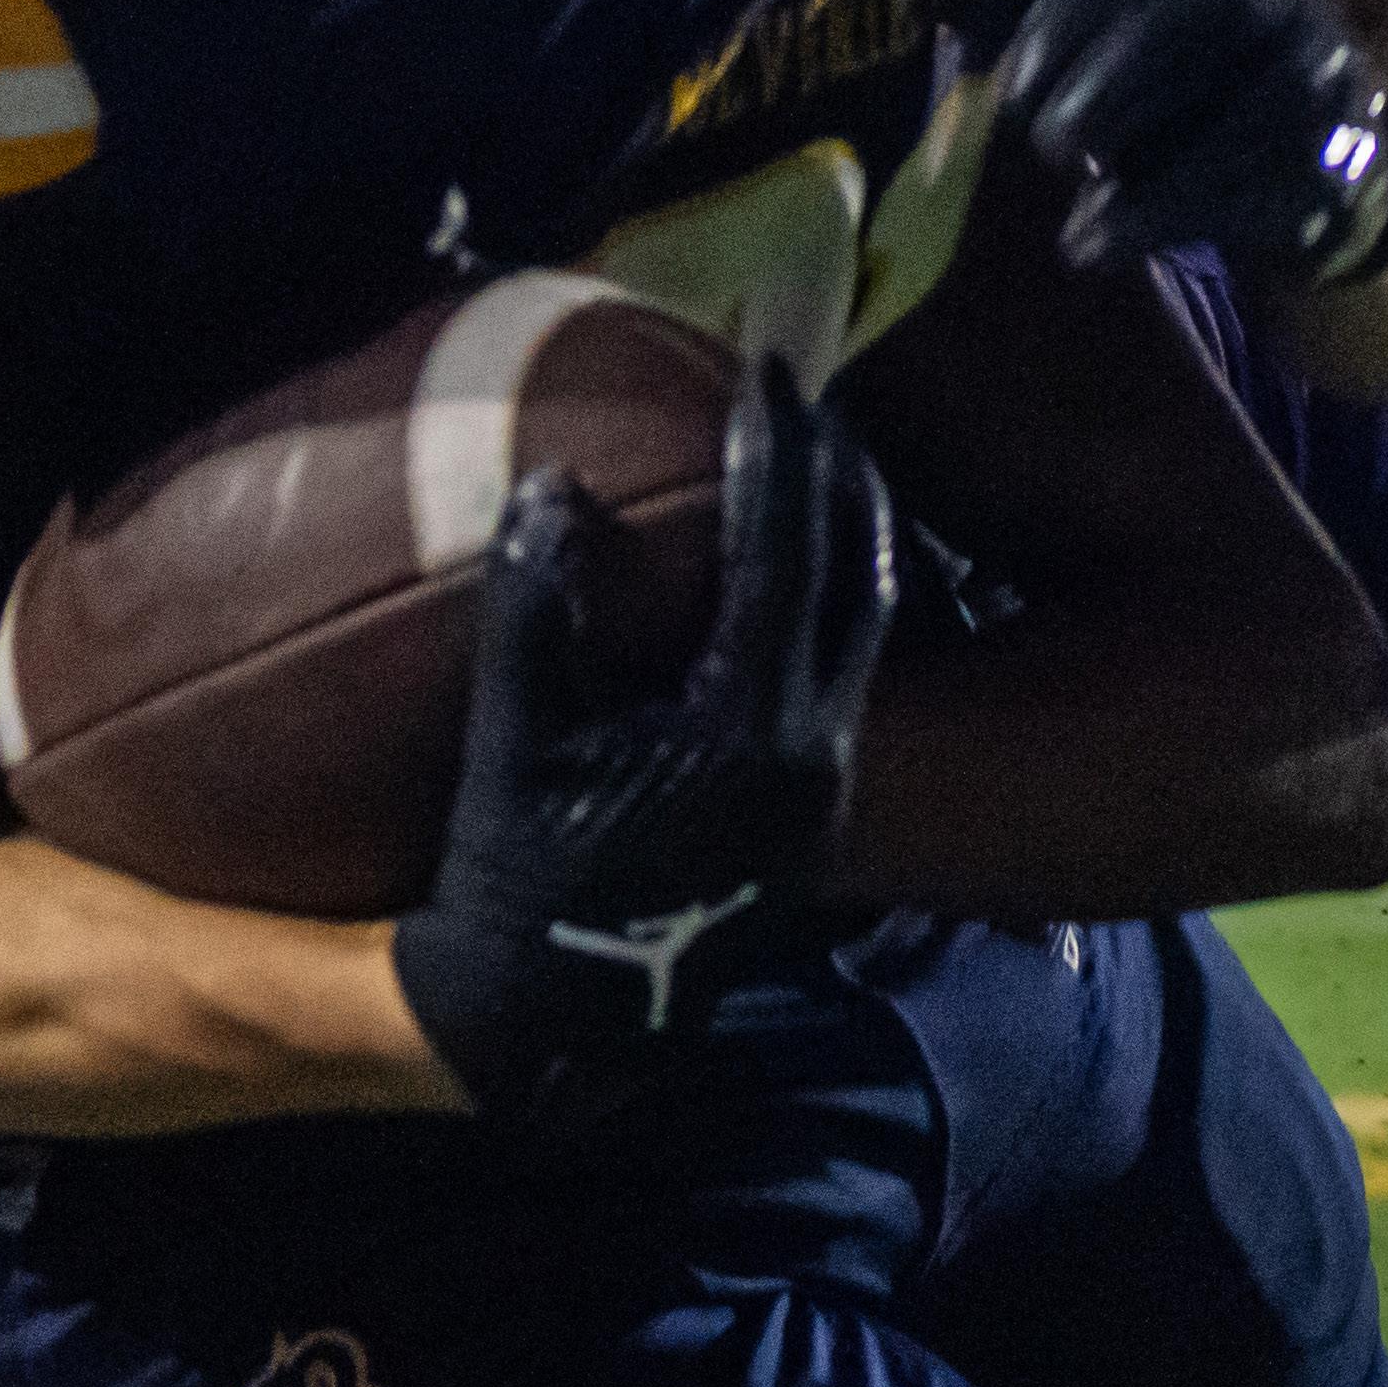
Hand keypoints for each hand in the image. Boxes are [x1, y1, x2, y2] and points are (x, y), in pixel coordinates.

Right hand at [393, 357, 894, 1126]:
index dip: (781, 452)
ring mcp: (823, 788)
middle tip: (812, 395)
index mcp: (748, 729)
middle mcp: (813, 755)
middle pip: (866, 578)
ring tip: (821, 459)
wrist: (553, 1015)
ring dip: (856, 534)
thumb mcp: (511, 739)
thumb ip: (538, 608)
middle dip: (845, 478)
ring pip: (875, 626)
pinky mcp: (814, 810)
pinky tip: (801, 563)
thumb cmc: (518, 874)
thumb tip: (558, 484)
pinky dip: (839, 596)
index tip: (768, 371)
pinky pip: (854, 669)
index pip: (787, 553)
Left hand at [1002, 0, 1387, 287]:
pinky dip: (1181, 224)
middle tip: (1047, 147)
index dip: (1058, 25)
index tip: (1009, 93)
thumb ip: (1015, 12)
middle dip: (1113, 85)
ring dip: (1152, 178)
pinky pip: (1269, 188)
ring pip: (1244, 115)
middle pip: (1198, 21)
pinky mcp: (1339, 156)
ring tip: (1076, 223)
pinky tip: (1107, 248)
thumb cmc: (1166, 93)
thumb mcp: (1093, 43)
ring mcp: (1317, 75)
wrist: (1299, 159)